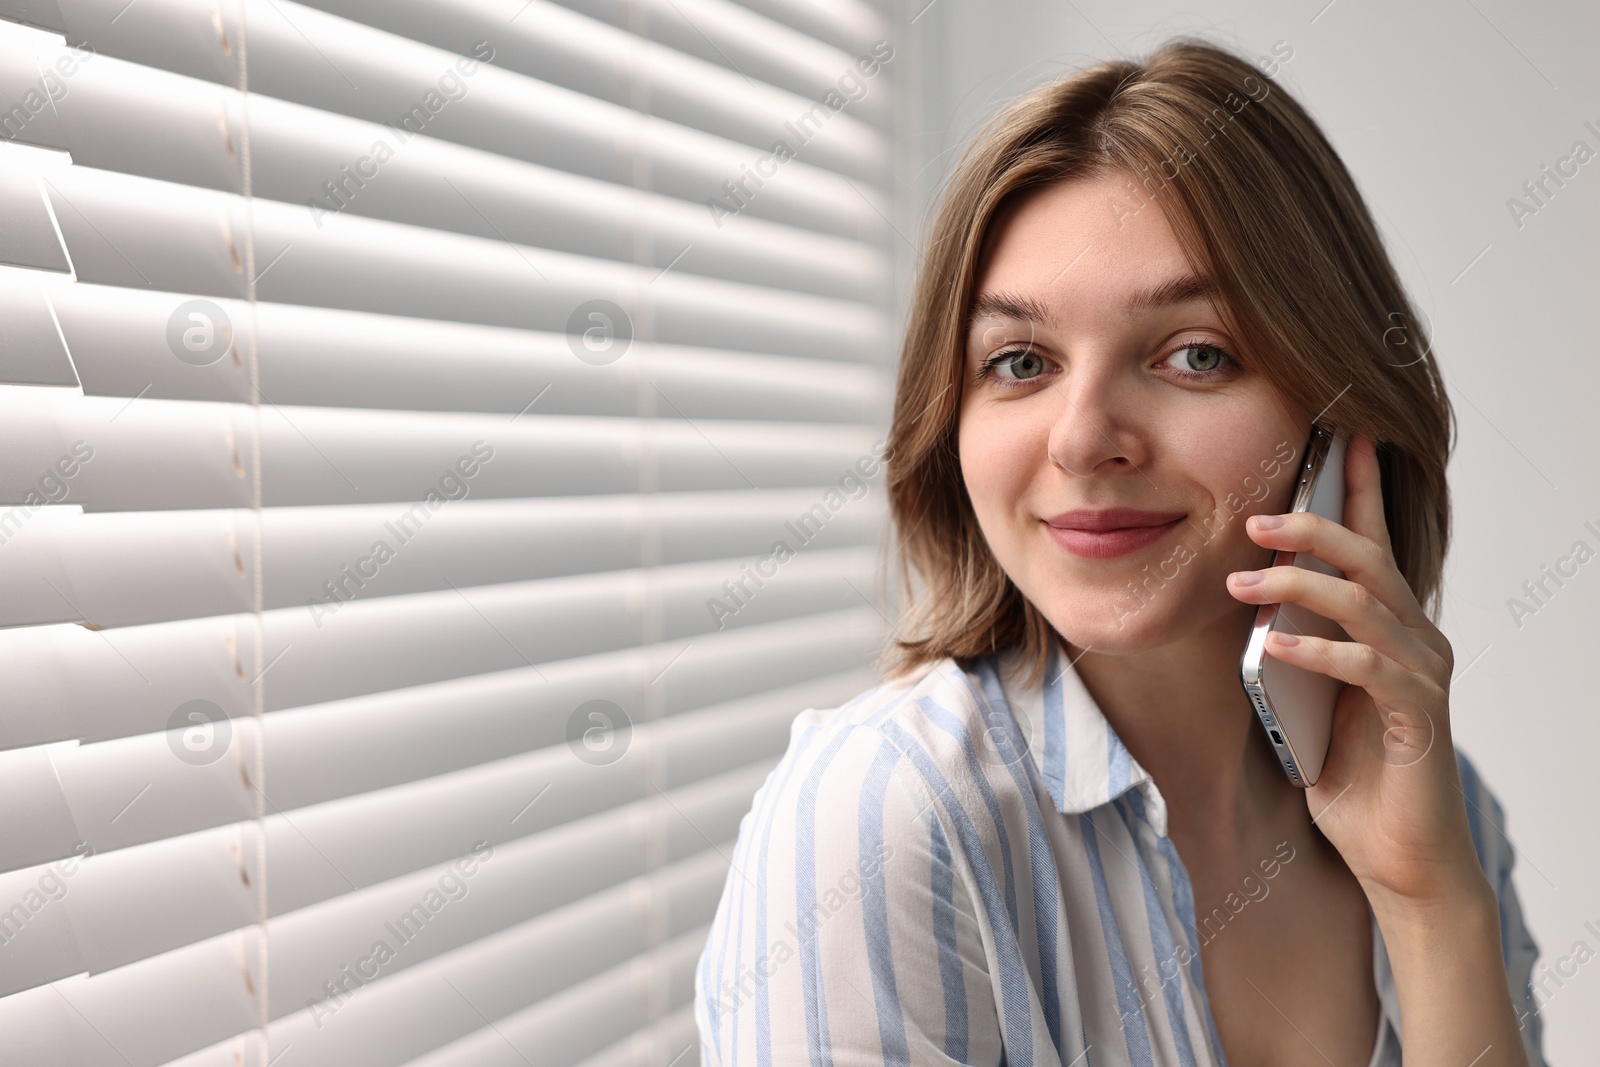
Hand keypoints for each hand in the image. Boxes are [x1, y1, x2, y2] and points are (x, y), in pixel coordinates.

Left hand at [1225, 433, 1485, 910]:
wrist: (1397, 855)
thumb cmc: (1350, 774)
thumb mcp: (1307, 695)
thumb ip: (1290, 646)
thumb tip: (1244, 603)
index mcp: (1389, 626)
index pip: (1372, 541)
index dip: (1356, 488)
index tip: (1339, 435)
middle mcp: (1415, 638)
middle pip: (1369, 557)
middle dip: (1313, 526)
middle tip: (1254, 518)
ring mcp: (1421, 674)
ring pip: (1364, 602)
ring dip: (1298, 586)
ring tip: (1241, 582)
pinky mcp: (1416, 715)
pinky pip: (1366, 666)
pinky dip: (1316, 650)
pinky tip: (1273, 644)